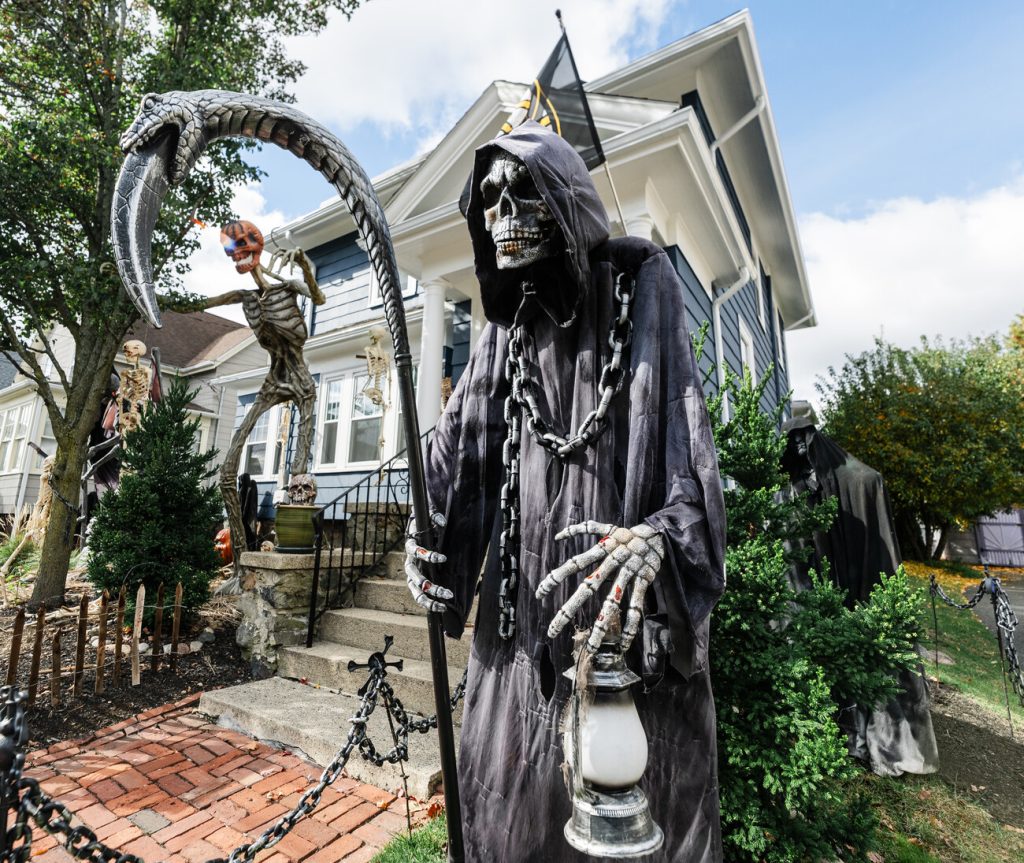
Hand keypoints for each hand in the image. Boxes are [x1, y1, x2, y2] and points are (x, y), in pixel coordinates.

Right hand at [405, 510, 453, 612]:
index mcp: (410, 546)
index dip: (428, 555)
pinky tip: (441, 608)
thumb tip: (442, 522)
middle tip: (447, 592)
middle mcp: (409, 562)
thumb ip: (435, 517)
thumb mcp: (429, 518)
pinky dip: (428, 603)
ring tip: (443, 605)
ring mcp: (410, 575)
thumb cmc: (425, 527)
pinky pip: (418, 596)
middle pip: (415, 576)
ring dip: (428, 599)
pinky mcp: (414, 583)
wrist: (416, 532)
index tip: (443, 557)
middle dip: (430, 585)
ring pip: (415, 591)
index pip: (415, 551)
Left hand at [536, 521, 664, 651]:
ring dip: (601, 626)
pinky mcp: (644, 581)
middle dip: (569, 610)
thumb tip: (558, 536)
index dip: (556, 578)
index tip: (539, 594)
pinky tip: (625, 643)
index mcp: (601, 551)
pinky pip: (636, 606)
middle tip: (552, 630)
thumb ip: (582, 529)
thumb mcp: (606, 527)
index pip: (573, 565)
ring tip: (590, 648)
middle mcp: (612, 563)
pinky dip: (631, 625)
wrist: (660, 533)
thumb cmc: (629, 534)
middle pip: (587, 589)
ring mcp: (628, 573)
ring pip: (612, 603)